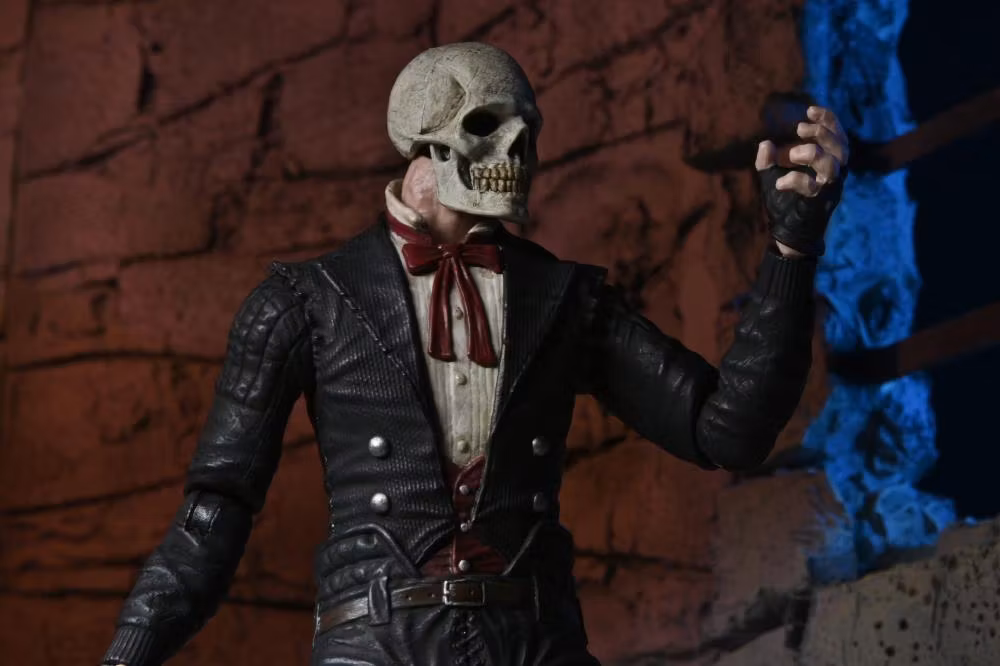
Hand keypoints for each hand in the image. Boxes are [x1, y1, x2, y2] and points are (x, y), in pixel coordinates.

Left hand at [755, 105, 848, 256]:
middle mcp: (834, 175)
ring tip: (791, 154)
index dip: (828, 120)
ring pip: (833, 164)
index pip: (837, 136)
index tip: (810, 110)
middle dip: (821, 132)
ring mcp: (829, 190)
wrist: (787, 235)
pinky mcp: (819, 204)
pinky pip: (813, 186)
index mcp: (829, 164)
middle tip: (799, 129)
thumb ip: (767, 162)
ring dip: (812, 153)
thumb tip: (765, 143)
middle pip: (841, 146)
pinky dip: (796, 179)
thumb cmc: (784, 205)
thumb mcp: (772, 178)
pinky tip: (780, 183)